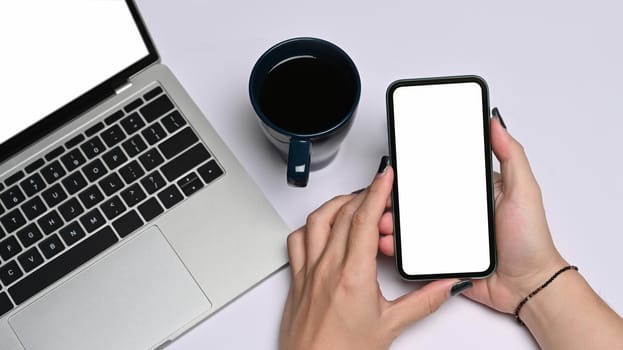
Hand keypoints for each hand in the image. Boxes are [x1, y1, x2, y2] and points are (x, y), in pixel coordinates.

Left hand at [280, 162, 460, 349]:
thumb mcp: (390, 326)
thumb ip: (423, 302)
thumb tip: (446, 285)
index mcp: (352, 275)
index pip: (363, 220)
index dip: (377, 191)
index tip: (385, 175)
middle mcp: (326, 267)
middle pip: (343, 214)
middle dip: (363, 195)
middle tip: (380, 193)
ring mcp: (308, 270)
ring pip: (317, 220)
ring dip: (336, 204)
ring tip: (353, 202)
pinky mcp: (296, 278)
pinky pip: (296, 241)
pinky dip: (310, 227)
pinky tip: (322, 229)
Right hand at [378, 116, 566, 313]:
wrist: (528, 287)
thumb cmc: (530, 241)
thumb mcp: (524, 191)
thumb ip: (511, 155)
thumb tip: (496, 122)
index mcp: (474, 191)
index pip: (440, 174)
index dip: (418, 170)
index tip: (399, 167)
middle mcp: (459, 211)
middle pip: (419, 200)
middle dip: (397, 199)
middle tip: (383, 198)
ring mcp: (448, 235)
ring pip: (412, 225)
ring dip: (393, 222)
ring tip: (384, 222)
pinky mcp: (442, 258)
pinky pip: (415, 251)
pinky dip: (399, 247)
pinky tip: (390, 242)